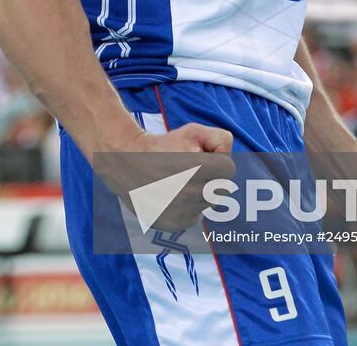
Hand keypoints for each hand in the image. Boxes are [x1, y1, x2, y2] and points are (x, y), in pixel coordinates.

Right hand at [95, 123, 234, 231]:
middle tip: (192, 167)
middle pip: (222, 188)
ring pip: (208, 203)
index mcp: (198, 168)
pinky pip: (194, 216)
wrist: (127, 162)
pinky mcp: (172, 224)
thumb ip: (221, 140)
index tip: (203, 156)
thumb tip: (228, 162)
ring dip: (201, 192)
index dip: (218, 159)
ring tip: (179, 180)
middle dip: (212, 176)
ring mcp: (181, 211)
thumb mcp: (194, 131)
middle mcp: (190, 193)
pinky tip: (174, 194)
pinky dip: (189, 207)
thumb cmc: (164, 145)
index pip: (229, 169)